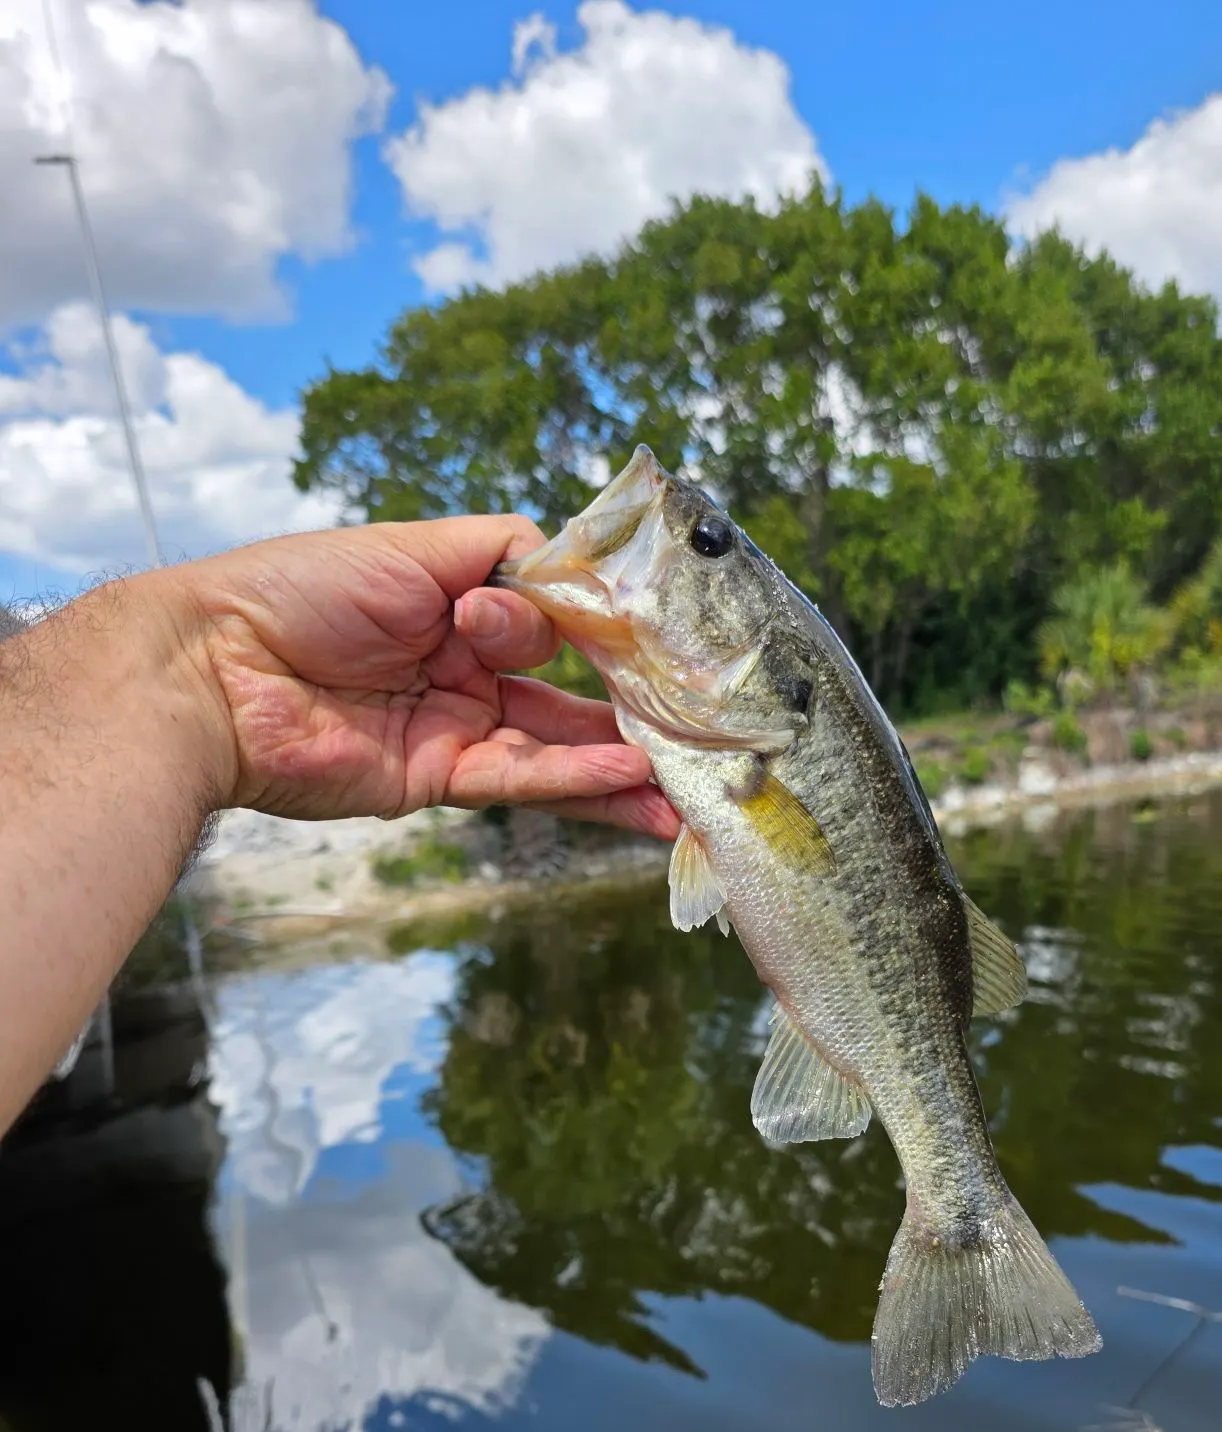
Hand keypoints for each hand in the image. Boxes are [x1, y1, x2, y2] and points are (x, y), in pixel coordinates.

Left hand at [177, 515, 678, 837]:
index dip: (607, 628)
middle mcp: (465, 667)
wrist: (209, 670)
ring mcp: (454, 725)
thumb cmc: (299, 590)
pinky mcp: (434, 779)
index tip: (664, 638)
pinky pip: (518, 778)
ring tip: (690, 784)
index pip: (557, 617)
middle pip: (568, 691)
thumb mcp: (412, 548)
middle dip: (634, 711)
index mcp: (460, 603)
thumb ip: (502, 555)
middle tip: (703, 727)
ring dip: (623, 764)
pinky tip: (631, 778)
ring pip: (556, 745)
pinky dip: (574, 780)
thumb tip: (577, 574)